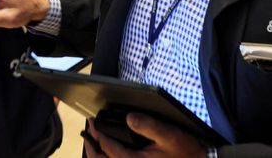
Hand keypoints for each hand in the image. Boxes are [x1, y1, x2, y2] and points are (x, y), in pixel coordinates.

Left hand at [84, 114, 206, 157]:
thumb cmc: (184, 151)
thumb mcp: (168, 135)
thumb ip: (148, 125)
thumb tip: (129, 117)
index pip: (108, 148)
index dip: (97, 134)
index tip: (92, 121)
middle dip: (91, 146)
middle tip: (88, 132)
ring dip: (97, 155)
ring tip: (93, 142)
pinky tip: (109, 153)